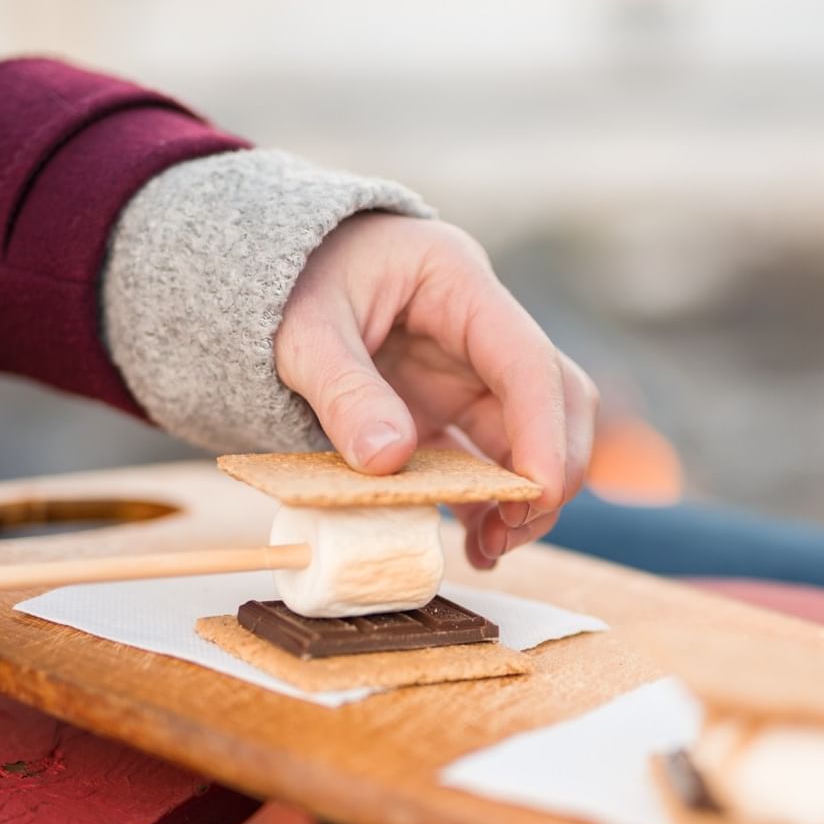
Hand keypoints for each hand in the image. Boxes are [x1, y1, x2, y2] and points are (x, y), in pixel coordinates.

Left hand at [274, 213, 597, 568]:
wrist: (267, 273)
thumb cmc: (290, 282)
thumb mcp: (303, 331)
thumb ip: (343, 390)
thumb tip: (389, 461)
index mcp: (459, 285)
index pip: (528, 362)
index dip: (543, 430)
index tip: (537, 492)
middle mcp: (481, 332)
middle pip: (557, 401)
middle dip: (550, 469)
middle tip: (514, 527)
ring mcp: (468, 375)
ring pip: (531, 439)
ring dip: (525, 496)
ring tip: (491, 550)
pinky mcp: (447, 413)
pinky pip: (486, 465)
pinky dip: (488, 506)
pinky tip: (477, 548)